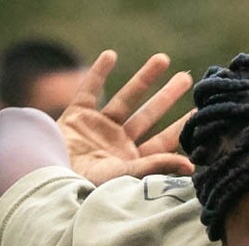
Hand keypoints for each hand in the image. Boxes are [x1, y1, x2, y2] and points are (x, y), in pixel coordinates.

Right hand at [58, 50, 193, 184]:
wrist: (49, 180)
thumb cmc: (88, 188)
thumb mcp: (125, 175)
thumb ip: (156, 166)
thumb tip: (191, 165)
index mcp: (132, 160)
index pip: (163, 141)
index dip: (181, 126)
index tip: (199, 112)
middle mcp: (118, 143)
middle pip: (149, 115)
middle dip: (167, 96)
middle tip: (187, 78)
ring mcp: (98, 129)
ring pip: (126, 98)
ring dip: (144, 78)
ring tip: (164, 59)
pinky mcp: (76, 116)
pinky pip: (88, 90)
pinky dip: (98, 72)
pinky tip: (111, 55)